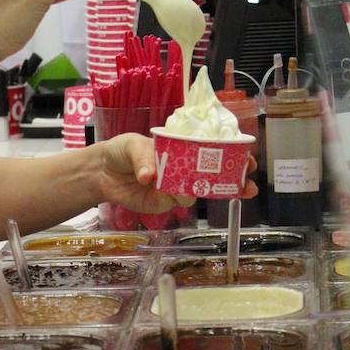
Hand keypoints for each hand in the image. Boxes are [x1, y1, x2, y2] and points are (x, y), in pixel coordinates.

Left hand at [95, 133, 258, 213]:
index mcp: (183, 149)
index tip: (248, 159)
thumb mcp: (132, 145)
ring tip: (193, 185)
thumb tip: (150, 175)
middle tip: (246, 182)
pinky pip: (177, 204)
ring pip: (197, 192)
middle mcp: (184, 169)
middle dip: (234, 181)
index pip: (213, 151)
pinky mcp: (163, 203)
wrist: (102, 173)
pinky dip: (177, 199)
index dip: (233, 155)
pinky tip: (169, 193)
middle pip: (214, 176)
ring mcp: (175, 188)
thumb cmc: (122, 151)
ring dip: (200, 189)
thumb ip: (143, 157)